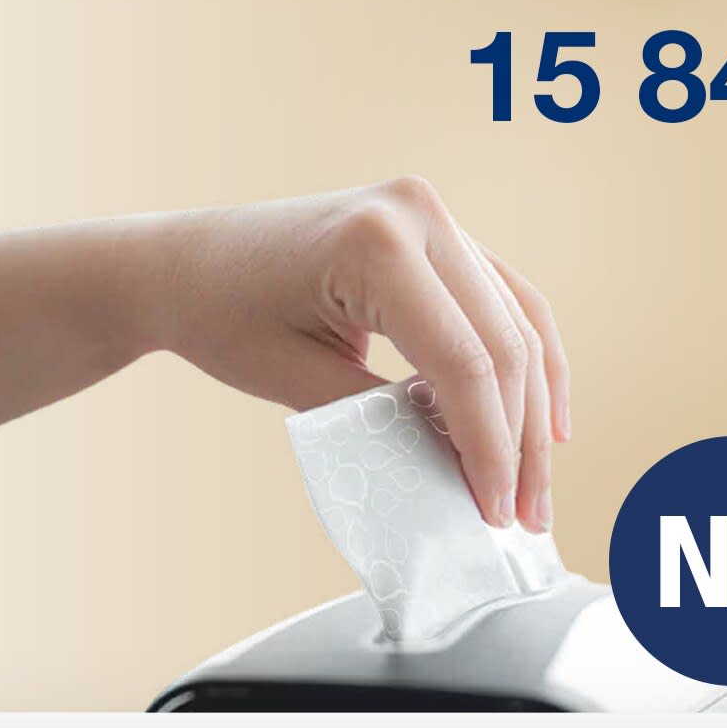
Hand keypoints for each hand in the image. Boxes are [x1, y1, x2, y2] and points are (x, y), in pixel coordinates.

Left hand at [140, 178, 570, 529]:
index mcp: (375, 243)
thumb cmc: (218, 314)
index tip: (492, 511)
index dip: (488, 446)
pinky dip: (525, 357)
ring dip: (534, 407)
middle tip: (521, 515)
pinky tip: (542, 420)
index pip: (462, 361)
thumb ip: (377, 422)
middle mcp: (417, 212)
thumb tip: (454, 472)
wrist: (185, 263)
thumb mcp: (290, 377)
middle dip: (519, 440)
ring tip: (534, 486)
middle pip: (504, 343)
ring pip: (517, 320)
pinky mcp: (436, 230)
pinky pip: (502, 297)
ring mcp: (432, 213)